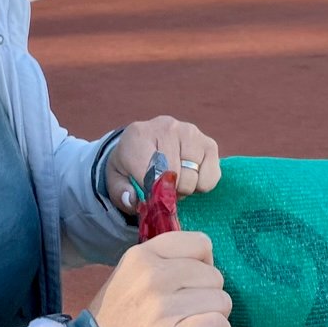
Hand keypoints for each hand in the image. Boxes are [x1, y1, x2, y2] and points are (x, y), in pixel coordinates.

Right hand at [87, 231, 232, 326]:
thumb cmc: (113, 325)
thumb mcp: (128, 278)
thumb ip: (163, 265)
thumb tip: (204, 267)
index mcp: (142, 256)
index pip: (200, 243)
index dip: (203, 265)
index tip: (191, 285)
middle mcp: (153, 275)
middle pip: (215, 276)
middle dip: (209, 296)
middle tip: (188, 315)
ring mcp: (164, 306)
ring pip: (222, 302)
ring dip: (214, 318)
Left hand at [105, 115, 220, 215]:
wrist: (144, 146)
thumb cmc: (129, 165)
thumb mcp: (116, 179)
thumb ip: (120, 192)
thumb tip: (132, 199)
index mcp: (138, 135)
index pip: (152, 171)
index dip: (153, 190)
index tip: (149, 192)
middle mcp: (166, 127)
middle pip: (174, 176)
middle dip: (168, 190)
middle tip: (162, 186)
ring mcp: (190, 132)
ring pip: (193, 178)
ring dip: (185, 188)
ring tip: (175, 180)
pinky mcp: (209, 143)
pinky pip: (211, 177)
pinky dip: (201, 185)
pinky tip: (190, 175)